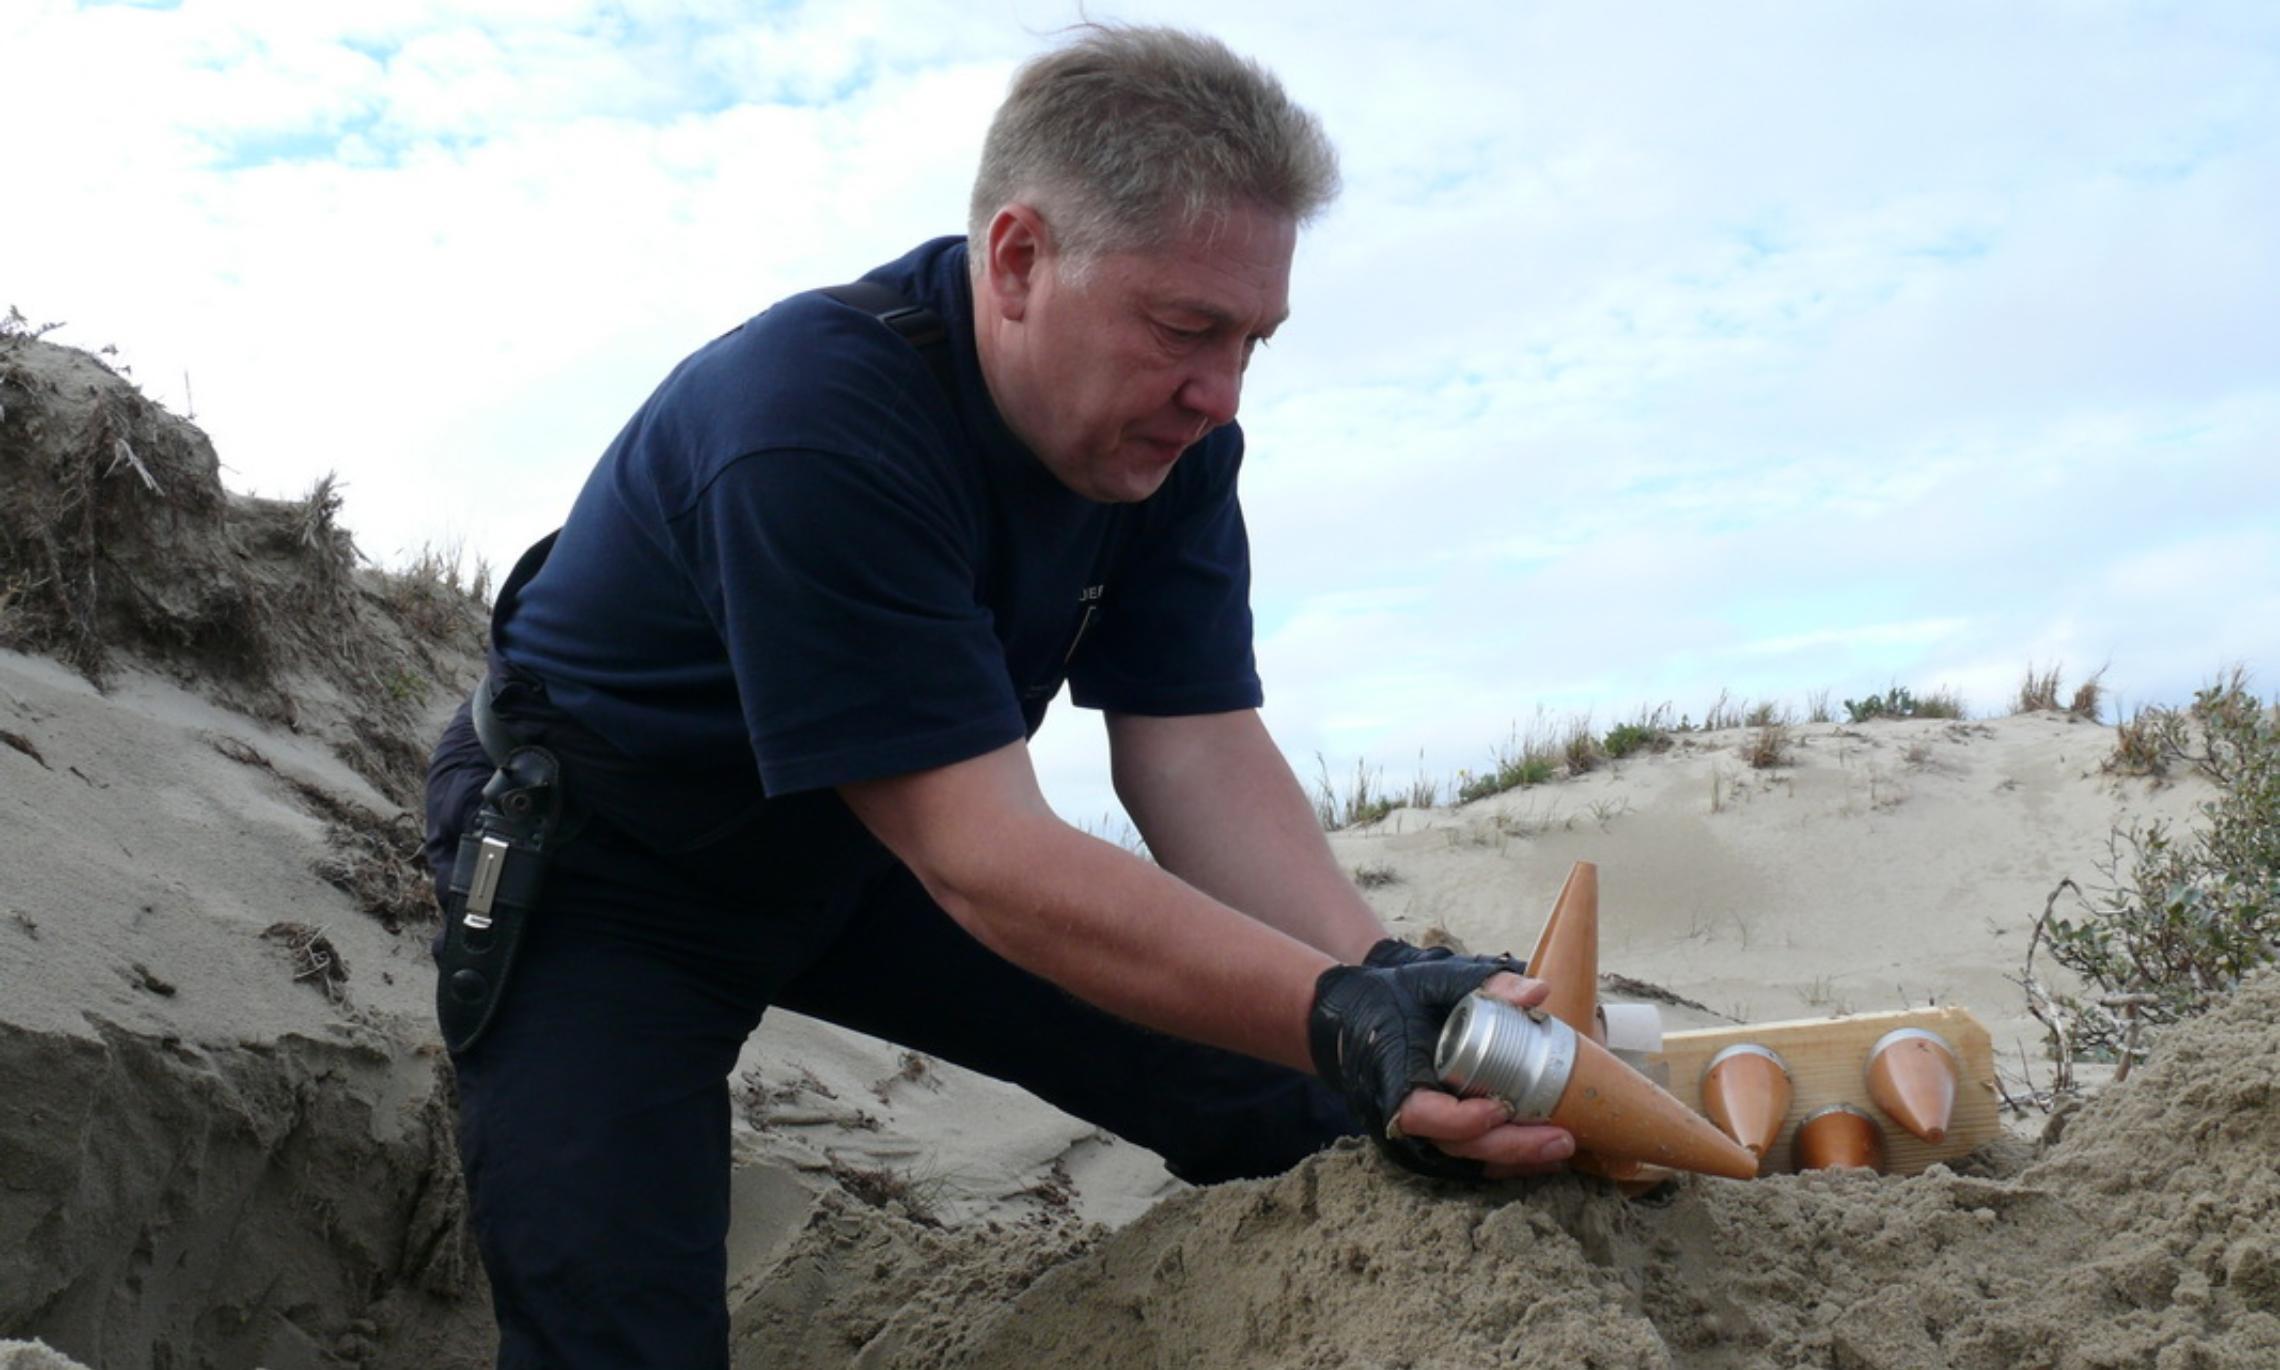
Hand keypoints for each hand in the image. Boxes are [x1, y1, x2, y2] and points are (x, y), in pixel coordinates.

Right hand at [1308, 950, 1574, 1180]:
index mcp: (1392, 1076)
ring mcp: (1414, 1133)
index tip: (1502, 1106)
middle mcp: (1399, 1116)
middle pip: (1458, 1145)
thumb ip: (1485, 985)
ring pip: (1467, 1159)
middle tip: (1561, 1139)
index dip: (1464, 1119)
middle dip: (1511, 1147)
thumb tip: (1538, 992)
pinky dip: (1504, 1161)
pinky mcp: (1430, 1137)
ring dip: (1514, 1161)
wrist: (1351, 1020)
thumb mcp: (1433, 982)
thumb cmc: (1391, 998)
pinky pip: (1468, 1158)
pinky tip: (1542, 1155)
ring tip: (1562, 1152)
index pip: (1423, 1114)